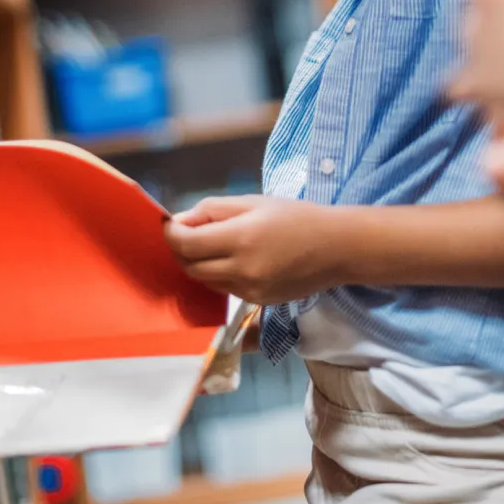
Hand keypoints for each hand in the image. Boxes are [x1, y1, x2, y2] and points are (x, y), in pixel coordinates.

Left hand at [164, 196, 341, 304]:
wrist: (336, 248)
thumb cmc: (296, 217)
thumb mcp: (254, 202)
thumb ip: (215, 209)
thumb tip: (182, 220)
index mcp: (241, 238)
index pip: (186, 244)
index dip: (171, 233)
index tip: (168, 223)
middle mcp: (242, 269)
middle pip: (190, 266)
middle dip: (181, 249)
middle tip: (187, 232)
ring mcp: (249, 290)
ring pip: (204, 280)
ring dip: (197, 263)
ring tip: (210, 243)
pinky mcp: (256, 302)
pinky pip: (223, 289)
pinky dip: (217, 274)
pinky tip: (231, 258)